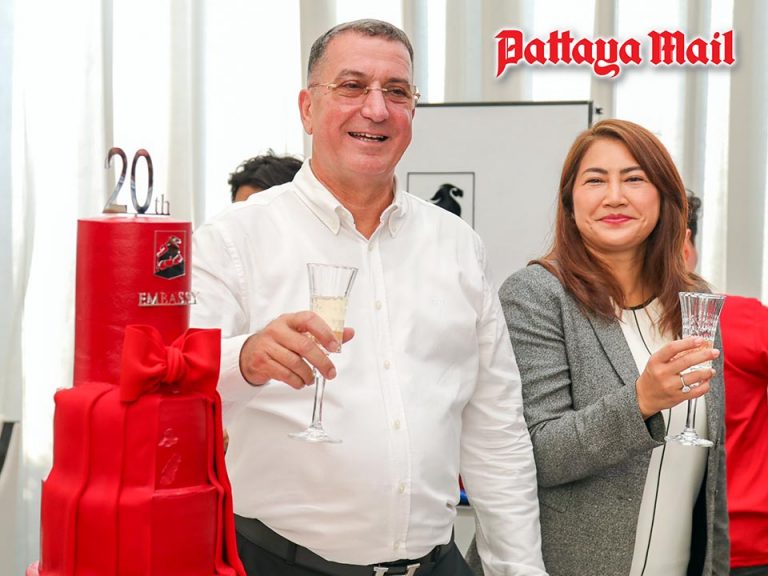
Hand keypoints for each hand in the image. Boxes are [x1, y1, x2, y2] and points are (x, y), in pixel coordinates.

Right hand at [238, 311, 354, 388]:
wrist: (251, 352)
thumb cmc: (281, 341)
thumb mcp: (300, 332)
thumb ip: (325, 333)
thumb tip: (349, 333)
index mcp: (290, 319)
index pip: (309, 320)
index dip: (325, 333)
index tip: (335, 347)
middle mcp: (277, 330)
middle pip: (304, 346)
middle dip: (321, 362)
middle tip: (330, 372)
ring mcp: (267, 345)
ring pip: (294, 363)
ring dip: (308, 374)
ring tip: (312, 378)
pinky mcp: (262, 362)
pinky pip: (284, 374)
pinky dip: (296, 381)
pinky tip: (301, 382)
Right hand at [635, 336, 718, 418]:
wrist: (644, 396)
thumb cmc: (652, 376)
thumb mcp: (656, 362)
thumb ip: (672, 353)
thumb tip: (692, 343)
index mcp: (656, 361)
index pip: (672, 348)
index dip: (688, 343)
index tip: (700, 340)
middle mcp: (662, 373)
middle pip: (686, 361)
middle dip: (704, 355)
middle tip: (714, 352)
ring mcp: (670, 386)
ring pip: (694, 376)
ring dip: (707, 372)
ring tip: (711, 370)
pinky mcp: (677, 397)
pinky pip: (696, 391)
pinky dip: (705, 386)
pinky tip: (706, 381)